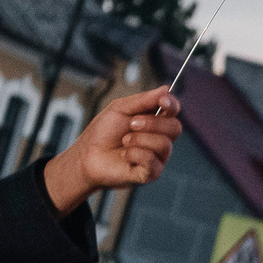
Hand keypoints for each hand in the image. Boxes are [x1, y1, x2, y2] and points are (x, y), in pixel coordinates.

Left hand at [42, 86, 181, 212]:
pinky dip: (135, 154)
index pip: (173, 111)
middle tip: (131, 124)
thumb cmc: (103, 132)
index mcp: (155, 121)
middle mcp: (160, 139)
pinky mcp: (150, 173)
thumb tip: (166, 89)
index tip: (162, 101)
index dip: (172, 104)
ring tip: (124, 141)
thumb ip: (144, 100)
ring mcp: (157, 157)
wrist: (87, 155)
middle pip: (175, 128)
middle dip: (152, 123)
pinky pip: (152, 161)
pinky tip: (124, 155)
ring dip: (139, 140)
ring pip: (164, 145)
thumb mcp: (120, 108)